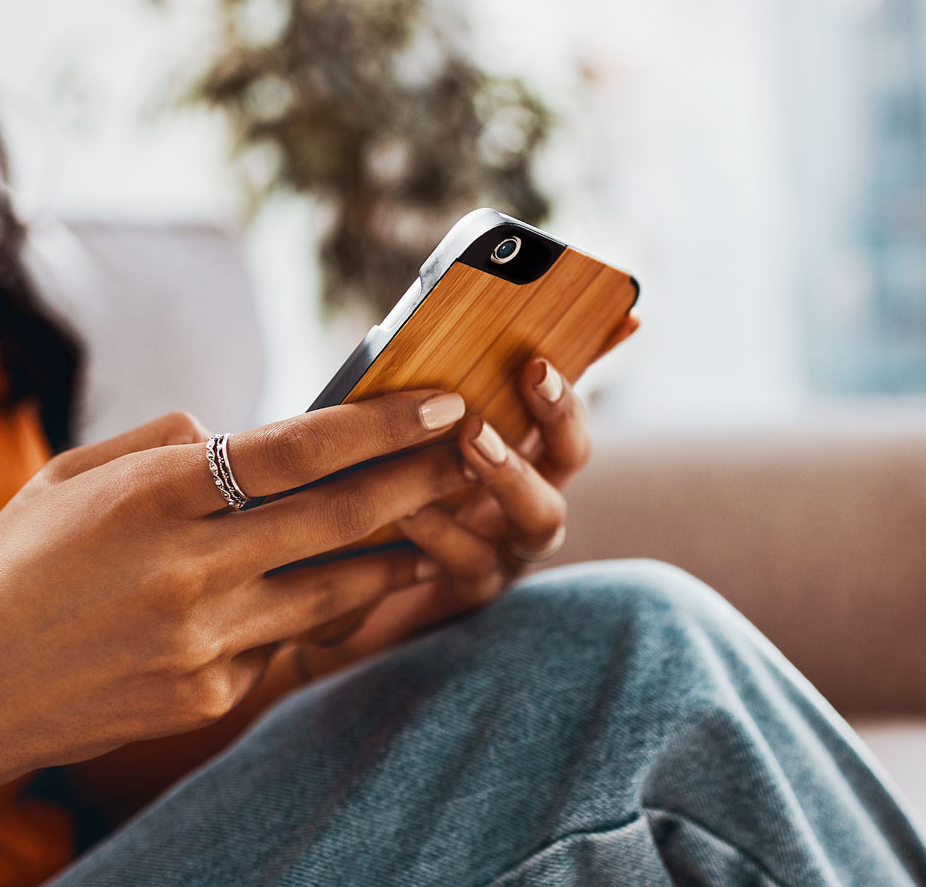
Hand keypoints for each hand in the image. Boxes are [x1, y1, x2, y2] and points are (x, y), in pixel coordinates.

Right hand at [0, 391, 471, 882]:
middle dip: (421, 478)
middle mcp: (191, 570)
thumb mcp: (70, 477)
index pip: (297, 450)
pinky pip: (287, 641)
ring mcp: (206, 642)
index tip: (444, 402)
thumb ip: (163, 446)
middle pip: (341, 516)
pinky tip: (340, 585)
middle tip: (477, 451)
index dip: (382, 424)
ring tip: (440, 520)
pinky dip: (318, 608)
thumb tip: (239, 437)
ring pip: (336, 586)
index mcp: (153, 498)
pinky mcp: (210, 695)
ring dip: (397, 549)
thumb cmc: (11, 568)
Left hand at [397, 313, 640, 607]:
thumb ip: (450, 385)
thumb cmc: (398, 489)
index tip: (545, 355)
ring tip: (471, 436)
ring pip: (541, 517)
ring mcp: (511, 548)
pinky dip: (443, 532)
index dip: (567, 381)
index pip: (565, 408)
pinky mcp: (472, 591)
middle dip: (556, 414)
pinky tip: (407, 507)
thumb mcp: (422, 435)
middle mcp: (531, 499)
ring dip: (511, 472)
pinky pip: (472, 563)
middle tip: (531, 373)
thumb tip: (481, 334)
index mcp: (524, 454)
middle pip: (570, 456)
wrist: (356, 581)